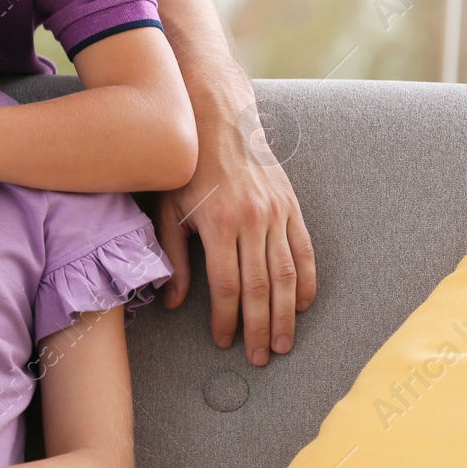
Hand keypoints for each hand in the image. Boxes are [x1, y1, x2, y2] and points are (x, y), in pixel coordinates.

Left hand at [154, 100, 315, 366]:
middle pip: (260, 288)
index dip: (226, 319)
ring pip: (287, 275)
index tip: (224, 341)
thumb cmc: (185, 166)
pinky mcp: (291, 206)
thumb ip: (174, 257)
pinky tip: (301, 305)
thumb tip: (172, 302)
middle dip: (259, 328)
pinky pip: (304, 251)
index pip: (227, 286)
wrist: (218, 118)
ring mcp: (275, 213)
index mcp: (218, 223)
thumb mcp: (169, 209)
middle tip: (260, 357)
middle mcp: (251, 220)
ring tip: (282, 342)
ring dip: (285, 314)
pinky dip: (307, 282)